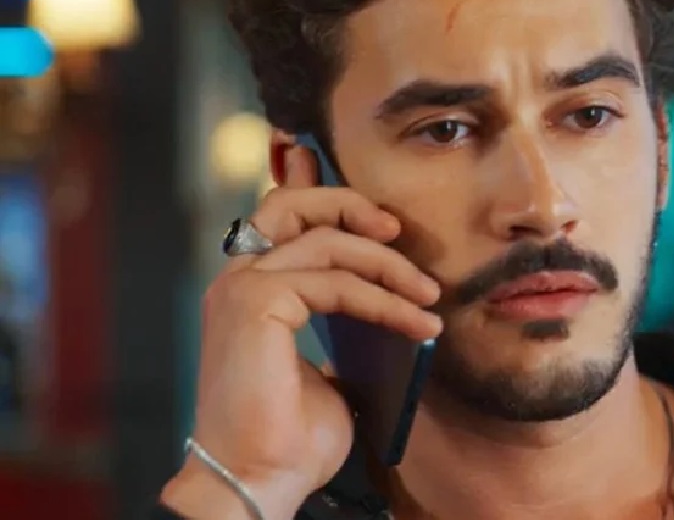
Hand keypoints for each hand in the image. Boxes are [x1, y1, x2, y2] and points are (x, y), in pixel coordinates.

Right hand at [160, 146, 441, 518]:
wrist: (260, 481)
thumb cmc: (291, 437)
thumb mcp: (333, 368)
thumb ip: (346, 323)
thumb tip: (397, 299)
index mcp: (251, 290)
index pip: (285, 219)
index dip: (329, 200)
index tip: (387, 222)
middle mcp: (239, 280)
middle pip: (291, 203)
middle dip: (350, 204)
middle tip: (399, 230)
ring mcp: (242, 288)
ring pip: (325, 238)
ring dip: (388, 263)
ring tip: (428, 295)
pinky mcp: (255, 303)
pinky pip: (337, 282)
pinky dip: (383, 298)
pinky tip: (415, 321)